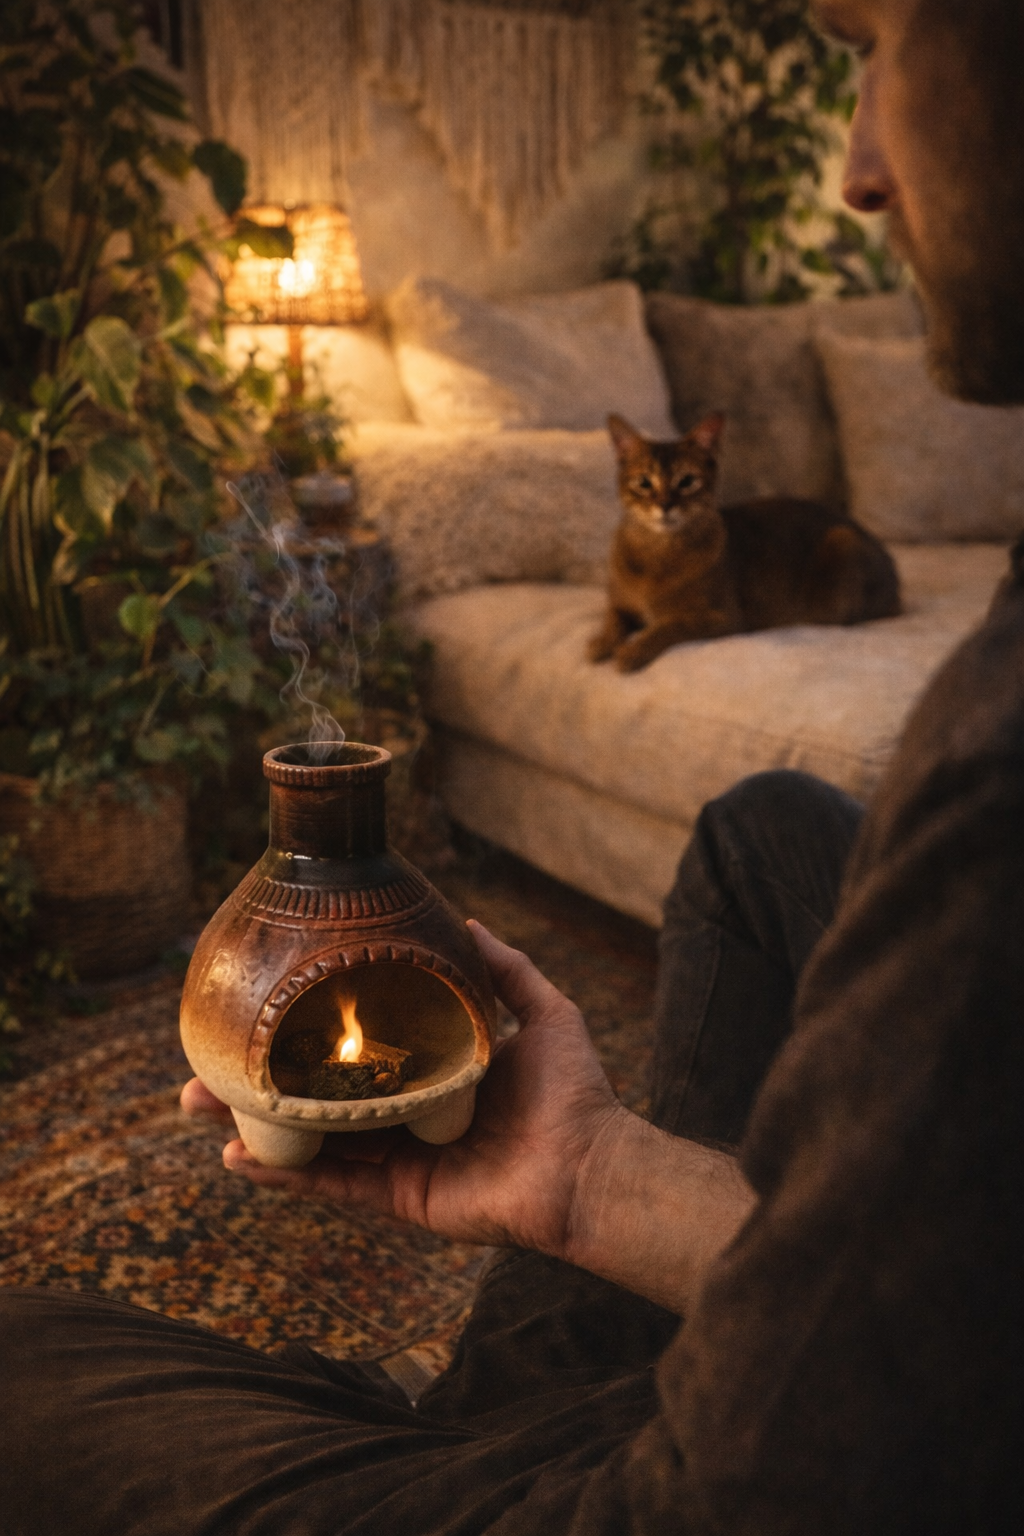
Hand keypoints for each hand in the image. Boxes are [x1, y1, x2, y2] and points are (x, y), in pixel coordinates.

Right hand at [181, 922, 626, 1260]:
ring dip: (253, 1125)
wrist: (590, 1165)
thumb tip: (467, 918)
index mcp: (429, 1074)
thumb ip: (505, 969)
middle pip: (319, 1096)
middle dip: (261, 1081)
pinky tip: (235, 1157)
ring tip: (197, 1105)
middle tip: (205, 1064)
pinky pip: (331, 1184)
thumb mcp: (543, 1011)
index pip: (357, 1052)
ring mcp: (398, 1160)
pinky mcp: (399, 1198)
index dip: (311, 1035)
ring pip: (311, 1140)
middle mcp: (405, 1116)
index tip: (264, 1011)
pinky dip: (284, 1175)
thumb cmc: (574, 1092)